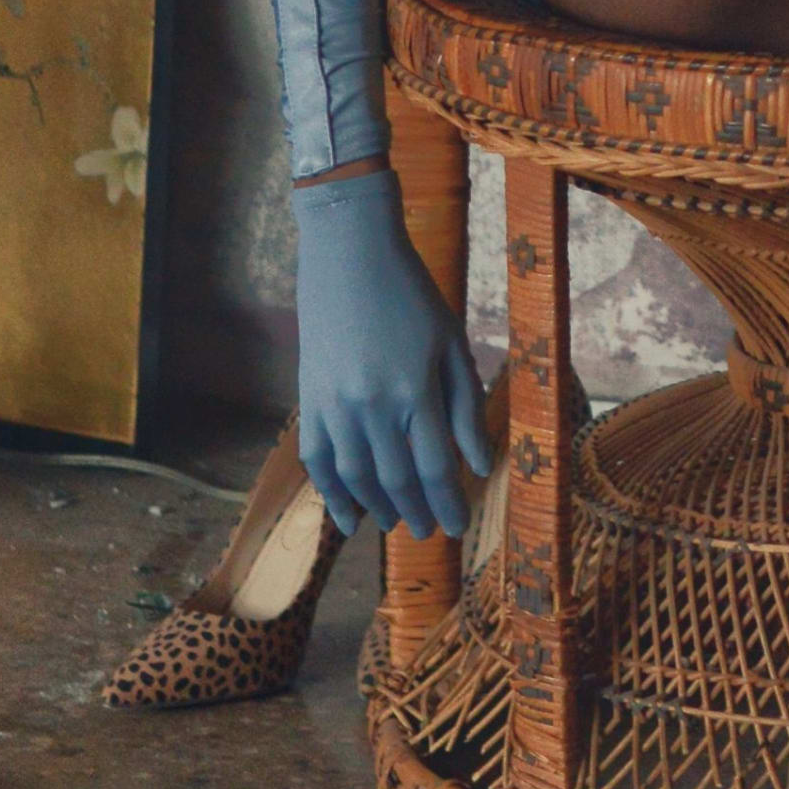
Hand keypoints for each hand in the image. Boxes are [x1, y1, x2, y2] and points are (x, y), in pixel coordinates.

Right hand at [291, 167, 485, 543]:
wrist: (349, 257)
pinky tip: (346, 517)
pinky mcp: (309, 400)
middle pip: (396, 479)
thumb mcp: (451, 344)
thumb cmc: (411, 297)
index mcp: (415, 391)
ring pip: (356, 477)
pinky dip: (330, 493)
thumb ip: (465, 407)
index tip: (458, 529)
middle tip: (429, 531)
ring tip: (394, 524)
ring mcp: (335, 405)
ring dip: (376, 508)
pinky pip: (318, 460)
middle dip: (416, 512)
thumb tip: (479, 465)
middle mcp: (373, 406)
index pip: (435, 467)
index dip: (447, 504)